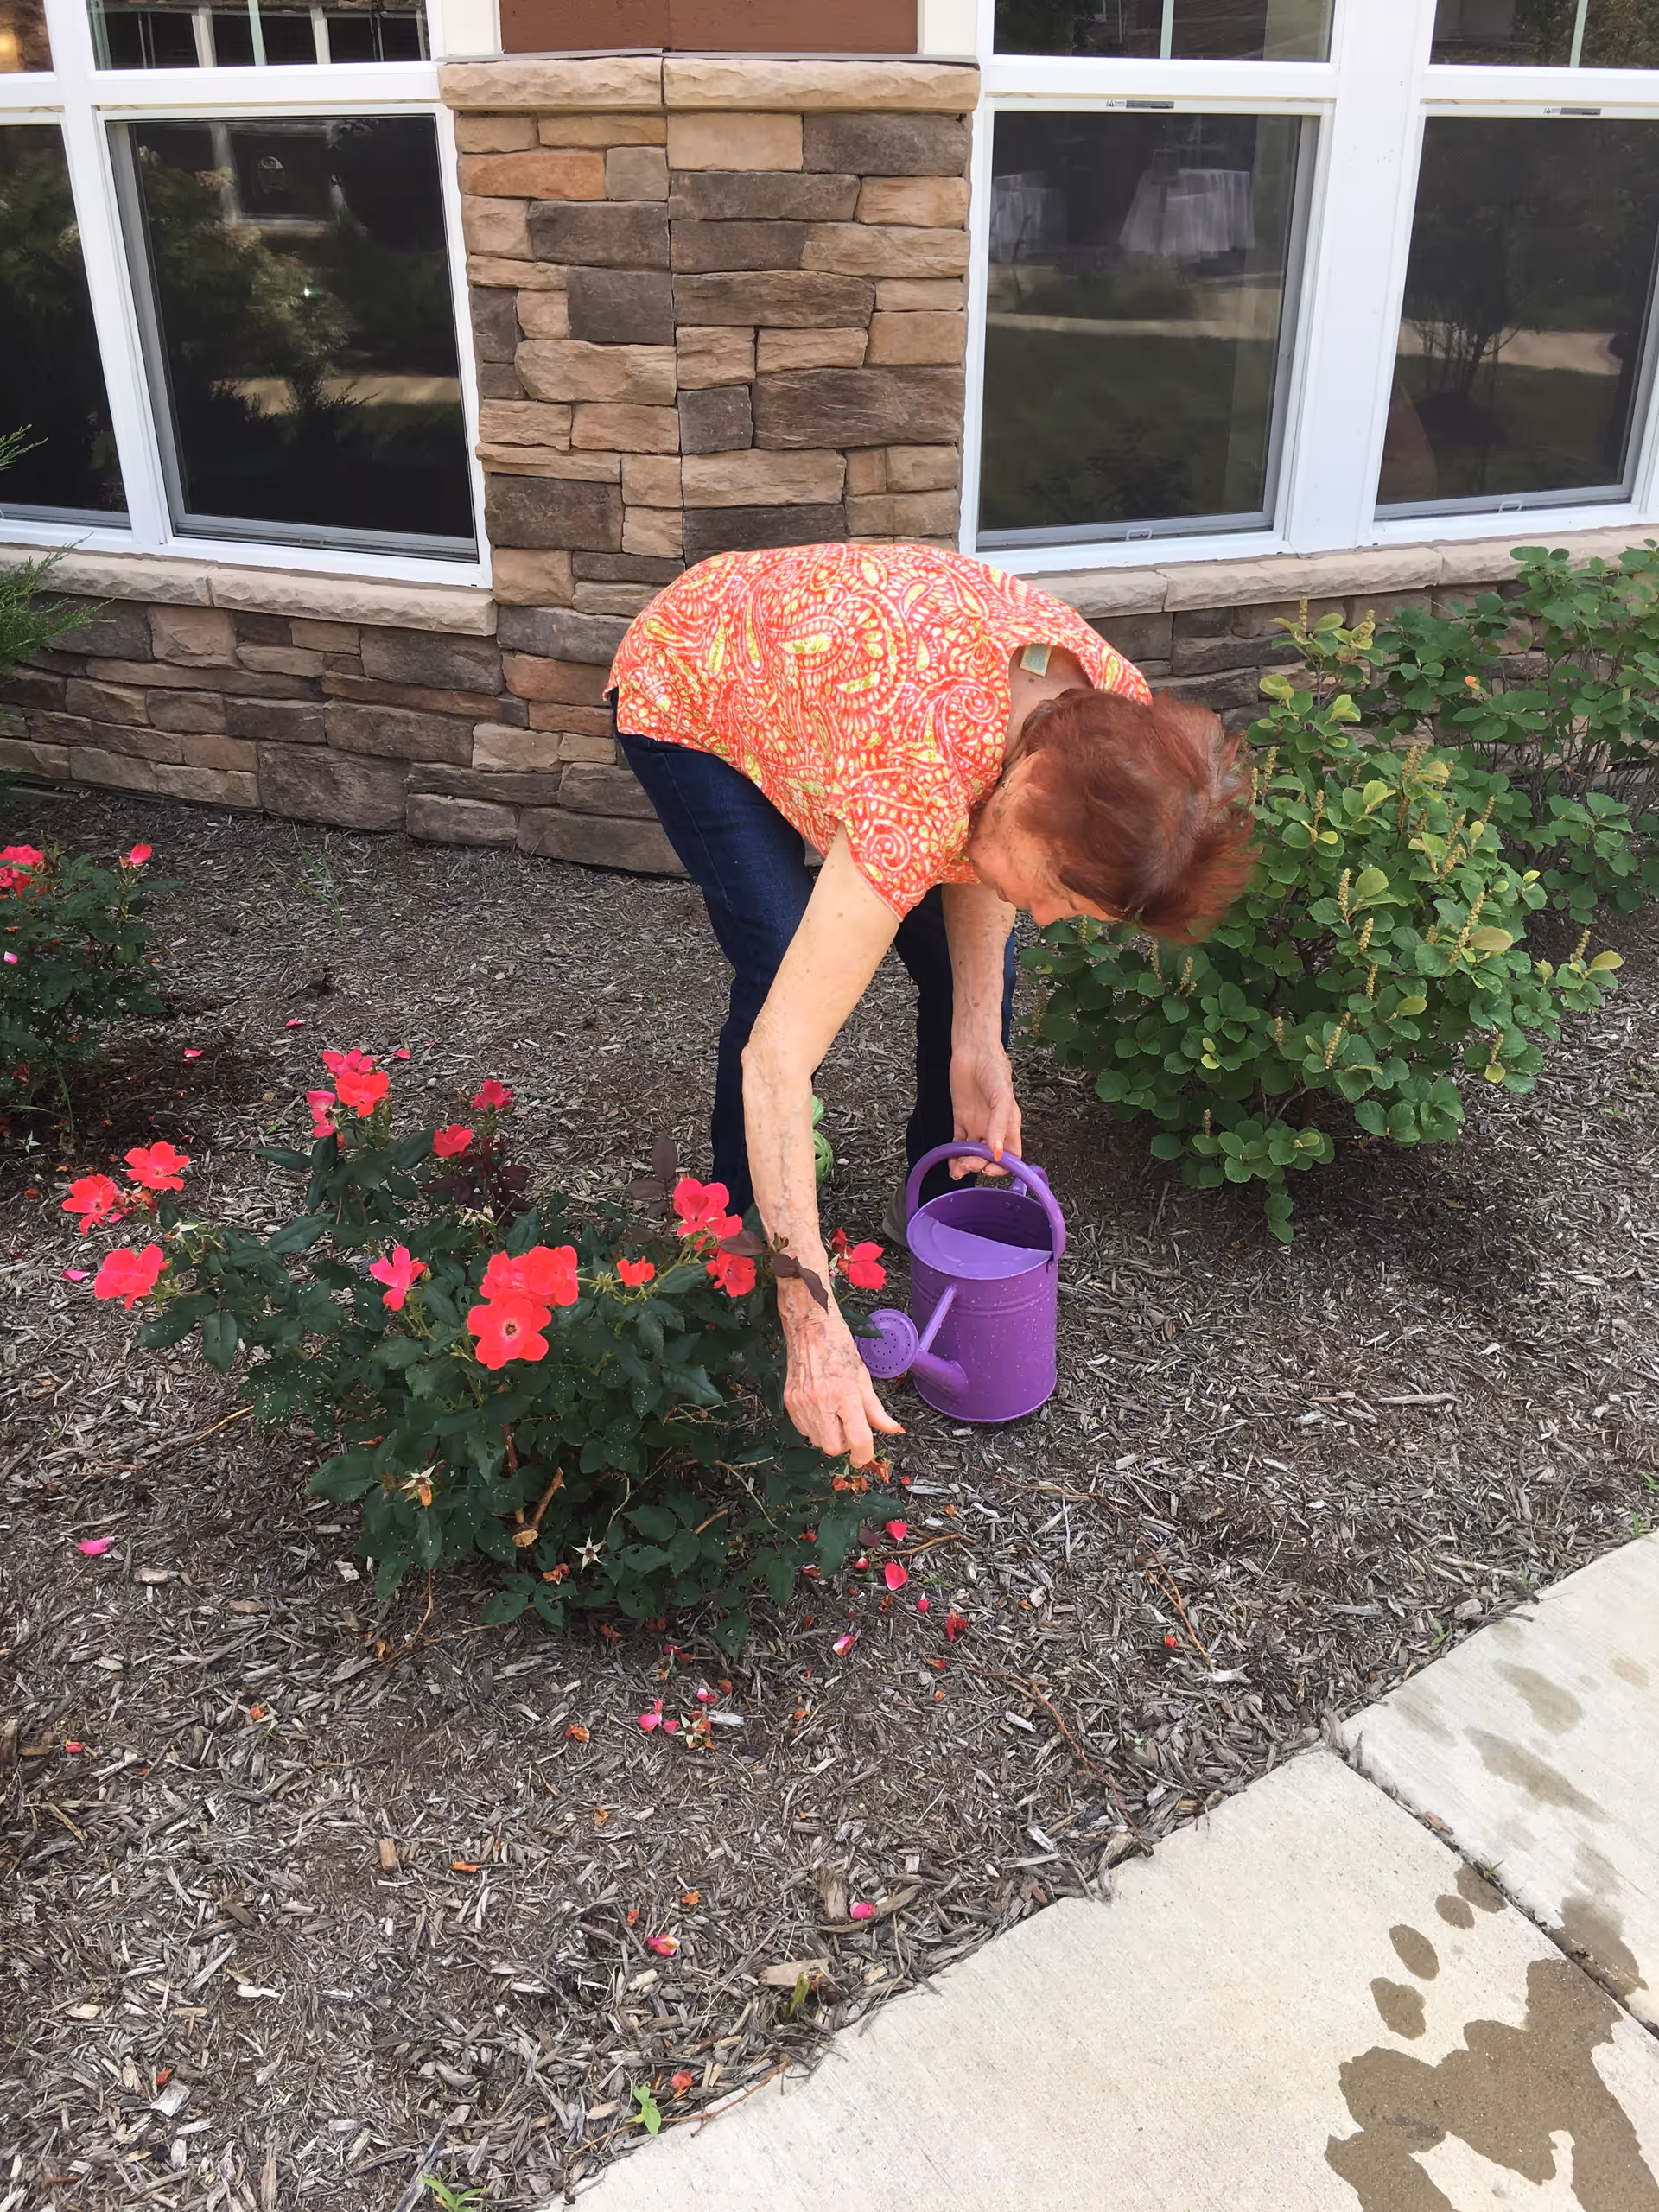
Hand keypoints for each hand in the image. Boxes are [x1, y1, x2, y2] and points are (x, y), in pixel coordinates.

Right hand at [778, 1281, 904, 1466]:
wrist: (809, 1327)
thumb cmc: (839, 1346)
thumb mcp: (864, 1377)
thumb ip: (877, 1410)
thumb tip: (893, 1430)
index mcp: (845, 1392)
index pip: (857, 1438)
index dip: (864, 1455)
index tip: (864, 1456)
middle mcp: (821, 1400)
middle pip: (833, 1448)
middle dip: (845, 1445)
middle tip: (850, 1429)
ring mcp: (802, 1402)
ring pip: (817, 1441)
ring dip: (830, 1436)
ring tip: (834, 1414)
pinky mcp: (789, 1402)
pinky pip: (804, 1430)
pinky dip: (815, 1427)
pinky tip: (820, 1409)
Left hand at [948, 1039, 1022, 1180]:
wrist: (973, 1051)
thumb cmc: (994, 1068)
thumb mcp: (1001, 1097)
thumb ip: (999, 1125)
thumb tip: (998, 1152)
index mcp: (1009, 1124)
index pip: (1012, 1155)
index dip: (1003, 1166)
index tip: (989, 1168)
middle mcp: (993, 1128)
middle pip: (990, 1157)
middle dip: (979, 1165)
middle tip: (967, 1164)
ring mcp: (977, 1125)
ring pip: (972, 1153)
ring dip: (965, 1165)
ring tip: (956, 1169)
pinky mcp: (961, 1120)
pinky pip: (958, 1143)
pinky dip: (953, 1155)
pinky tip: (949, 1163)